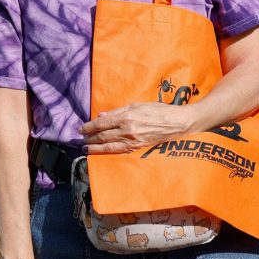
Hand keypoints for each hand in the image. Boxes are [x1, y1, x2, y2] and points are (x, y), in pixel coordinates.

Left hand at [80, 102, 195, 154]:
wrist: (177, 123)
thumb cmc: (158, 110)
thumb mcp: (136, 105)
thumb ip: (117, 111)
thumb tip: (101, 116)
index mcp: (125, 117)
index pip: (101, 124)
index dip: (89, 127)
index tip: (81, 129)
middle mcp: (127, 130)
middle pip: (103, 136)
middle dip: (90, 138)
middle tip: (81, 139)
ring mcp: (132, 141)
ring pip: (109, 146)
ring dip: (95, 148)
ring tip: (86, 149)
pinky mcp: (138, 148)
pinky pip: (119, 151)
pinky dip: (108, 152)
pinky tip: (101, 153)